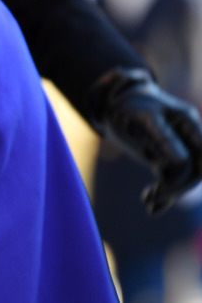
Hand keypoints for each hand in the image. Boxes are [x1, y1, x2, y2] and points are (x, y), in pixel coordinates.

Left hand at [88, 68, 201, 213]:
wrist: (114, 101)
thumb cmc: (129, 105)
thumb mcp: (144, 119)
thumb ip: (163, 140)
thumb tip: (182, 164)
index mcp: (188, 123)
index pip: (200, 157)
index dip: (186, 177)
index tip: (164, 189)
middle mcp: (188, 136)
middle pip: (196, 170)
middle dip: (176, 187)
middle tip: (152, 198)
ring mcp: (179, 147)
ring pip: (184, 177)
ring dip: (168, 193)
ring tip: (148, 201)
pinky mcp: (167, 157)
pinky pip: (172, 178)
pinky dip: (163, 193)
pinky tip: (150, 205)